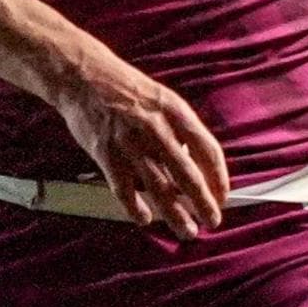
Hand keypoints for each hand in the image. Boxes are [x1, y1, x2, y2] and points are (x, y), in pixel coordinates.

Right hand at [52, 51, 228, 234]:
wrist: (83, 76)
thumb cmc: (127, 89)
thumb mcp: (164, 100)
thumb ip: (182, 129)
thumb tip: (200, 162)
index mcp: (177, 113)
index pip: (209, 150)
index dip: (220, 177)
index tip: (224, 196)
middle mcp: (157, 129)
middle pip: (188, 175)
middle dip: (204, 203)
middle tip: (213, 221)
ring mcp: (130, 143)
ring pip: (159, 187)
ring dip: (176, 214)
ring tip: (187, 230)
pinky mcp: (105, 153)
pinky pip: (124, 189)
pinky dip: (135, 207)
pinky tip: (145, 219)